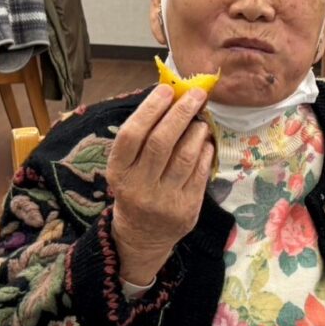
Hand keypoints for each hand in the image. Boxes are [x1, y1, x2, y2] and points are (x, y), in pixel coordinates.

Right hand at [107, 84, 214, 284]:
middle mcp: (138, 187)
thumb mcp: (126, 167)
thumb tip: (170, 96)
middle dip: (181, 113)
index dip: (149, 109)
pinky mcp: (186, 209)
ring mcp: (163, 200)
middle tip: (196, 93)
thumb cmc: (135, 189)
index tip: (166, 90)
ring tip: (201, 120)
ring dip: (197, 131)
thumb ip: (142, 137)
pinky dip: (205, 152)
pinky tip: (206, 142)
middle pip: (161, 142)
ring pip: (184, 156)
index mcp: (118, 172)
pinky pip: (200, 173)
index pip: (131, 135)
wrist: (142, 236)